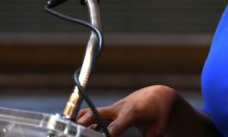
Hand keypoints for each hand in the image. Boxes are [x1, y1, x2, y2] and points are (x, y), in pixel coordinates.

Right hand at [76, 85, 212, 136]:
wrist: (158, 95)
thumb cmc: (158, 114)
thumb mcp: (156, 131)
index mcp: (131, 113)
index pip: (114, 127)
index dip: (105, 136)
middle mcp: (118, 109)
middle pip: (94, 115)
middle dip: (82, 126)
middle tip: (73, 134)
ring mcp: (111, 109)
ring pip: (88, 113)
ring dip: (77, 124)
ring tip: (69, 132)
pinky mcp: (107, 110)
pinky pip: (90, 115)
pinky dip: (82, 123)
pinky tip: (76, 133)